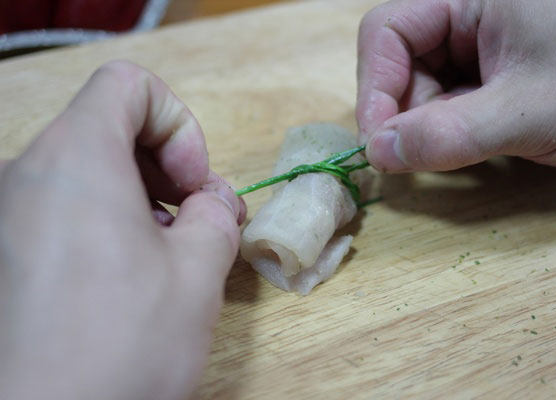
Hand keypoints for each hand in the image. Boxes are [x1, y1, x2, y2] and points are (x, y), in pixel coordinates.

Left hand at [0, 61, 244, 399]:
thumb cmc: (122, 346)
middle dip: (167, 165)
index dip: (179, 124)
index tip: (194, 183)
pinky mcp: (6, 252)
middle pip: (109, 127)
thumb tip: (212, 202)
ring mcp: (8, 215)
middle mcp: (27, 174)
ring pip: (88, 169)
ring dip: (142, 197)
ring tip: (171, 253)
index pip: (129, 85)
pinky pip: (63, 208)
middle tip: (199, 219)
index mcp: (77, 157)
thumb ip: (218, 214)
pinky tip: (131, 274)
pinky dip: (106, 222)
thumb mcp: (199, 270)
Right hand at [357, 0, 555, 172]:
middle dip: (404, 113)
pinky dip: (447, 131)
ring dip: (428, 127)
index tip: (378, 144)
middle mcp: (469, 15)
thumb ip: (446, 134)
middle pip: (399, 63)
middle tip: (423, 154)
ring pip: (418, 89)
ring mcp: (478, 47)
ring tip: (473, 144)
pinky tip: (481, 141)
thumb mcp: (526, 113)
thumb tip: (376, 153)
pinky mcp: (487, 76)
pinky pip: (443, 104)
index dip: (375, 87)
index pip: (388, 31)